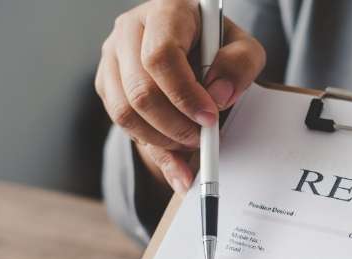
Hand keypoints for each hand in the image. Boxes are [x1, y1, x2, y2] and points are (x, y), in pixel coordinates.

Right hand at [95, 0, 265, 191]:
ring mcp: (112, 55)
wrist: (195, 48)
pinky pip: (120, 123)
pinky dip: (150, 146)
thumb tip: (217, 94)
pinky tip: (174, 152)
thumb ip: (240, 65)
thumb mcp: (244, 50)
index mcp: (166, 11)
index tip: (209, 117)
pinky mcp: (106, 81)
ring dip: (160, 139)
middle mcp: (131, 28)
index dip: (185, 94)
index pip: (162, 56)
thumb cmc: (217, 46)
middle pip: (140, 90)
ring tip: (189, 143)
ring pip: (124, 111)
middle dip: (174, 125)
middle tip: (200, 138)